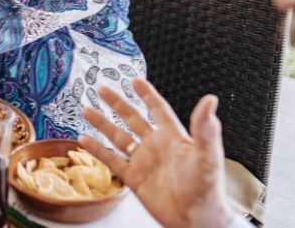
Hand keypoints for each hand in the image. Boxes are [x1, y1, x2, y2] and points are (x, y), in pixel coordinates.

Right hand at [78, 79, 234, 227]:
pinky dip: (97, 150)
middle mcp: (156, 146)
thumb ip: (206, 128)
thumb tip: (210, 101)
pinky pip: (112, 161)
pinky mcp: (135, 179)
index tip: (135, 80)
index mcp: (174, 137)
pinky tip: (84, 140)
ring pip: (118, 137)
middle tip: (102, 89)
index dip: (147, 94)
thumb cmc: (207, 190)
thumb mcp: (208, 156)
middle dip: (117, 103)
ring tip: (86, 110)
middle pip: (132, 118)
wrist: (197, 221)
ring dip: (102, 123)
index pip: (158, 109)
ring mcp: (144, 162)